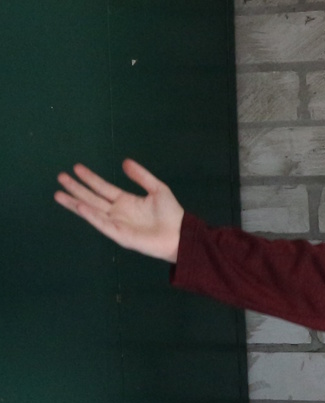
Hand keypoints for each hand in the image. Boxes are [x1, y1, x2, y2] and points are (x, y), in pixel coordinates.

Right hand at [54, 159, 184, 262]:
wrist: (180, 234)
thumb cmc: (171, 213)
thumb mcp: (158, 189)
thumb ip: (141, 176)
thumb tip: (125, 161)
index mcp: (125, 201)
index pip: (102, 187)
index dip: (90, 178)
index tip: (76, 167)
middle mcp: (117, 212)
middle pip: (91, 198)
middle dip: (76, 188)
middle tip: (60, 177)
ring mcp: (116, 223)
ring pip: (91, 211)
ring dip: (75, 202)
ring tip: (58, 193)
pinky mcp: (119, 234)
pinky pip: (102, 223)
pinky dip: (90, 215)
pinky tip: (80, 206)